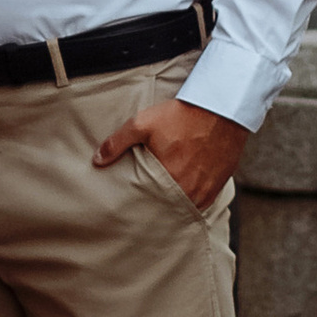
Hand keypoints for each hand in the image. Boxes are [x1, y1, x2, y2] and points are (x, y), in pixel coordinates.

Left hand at [93, 98, 246, 213]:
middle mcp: (190, 191)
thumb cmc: (181, 115)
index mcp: (169, 180)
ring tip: (166, 197)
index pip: (149, 203)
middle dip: (158, 205)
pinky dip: (193, 198)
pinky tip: (185, 190)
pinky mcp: (219, 185)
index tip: (133, 204)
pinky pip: (203, 202)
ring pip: (186, 206)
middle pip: (168, 207)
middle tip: (147, 204)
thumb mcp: (144, 124)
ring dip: (176, 203)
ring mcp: (207, 191)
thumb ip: (117, 143)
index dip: (141, 203)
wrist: (220, 108)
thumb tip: (97, 161)